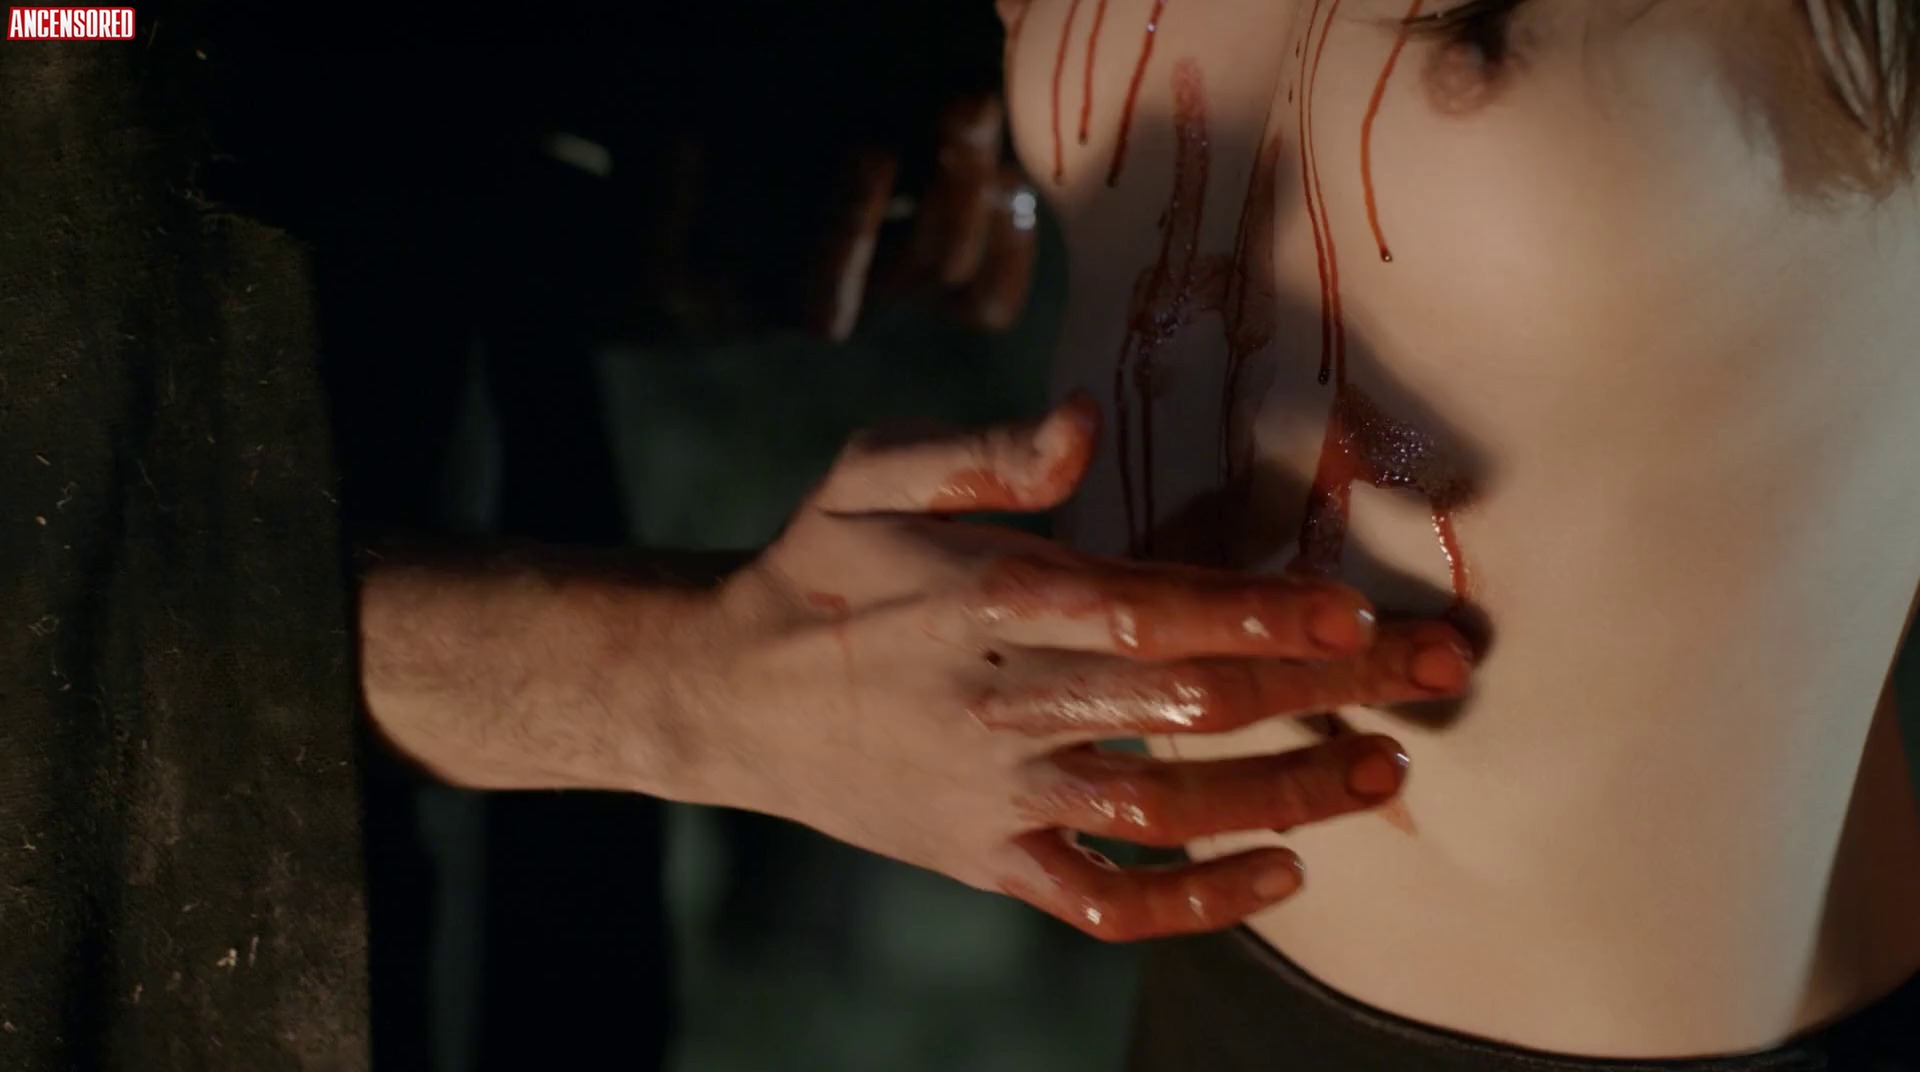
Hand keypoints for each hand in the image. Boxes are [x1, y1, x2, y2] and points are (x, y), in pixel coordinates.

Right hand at [686, 395, 1474, 941]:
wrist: (729, 696)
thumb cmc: (819, 565)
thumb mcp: (872, 473)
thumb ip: (983, 451)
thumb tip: (1086, 422)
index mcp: (987, 599)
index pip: (1143, 611)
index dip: (1252, 617)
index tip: (1350, 613)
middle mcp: (1004, 703)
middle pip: (1183, 710)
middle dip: (1319, 695)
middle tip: (1435, 675)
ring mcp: (999, 795)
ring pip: (1166, 812)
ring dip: (1285, 796)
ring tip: (1384, 773)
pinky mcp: (991, 859)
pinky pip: (1103, 902)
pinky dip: (1195, 902)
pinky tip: (1278, 875)